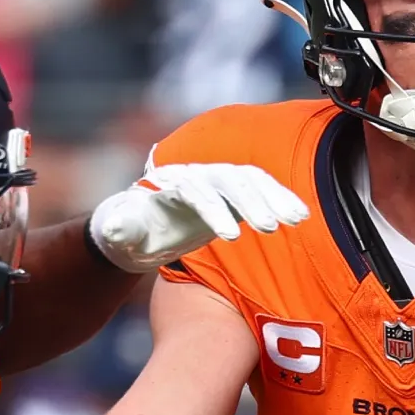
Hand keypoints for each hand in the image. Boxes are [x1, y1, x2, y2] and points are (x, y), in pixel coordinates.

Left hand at [88, 163, 308, 272]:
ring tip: (296, 220)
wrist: (143, 225)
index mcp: (170, 184)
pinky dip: (280, 199)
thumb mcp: (120, 234)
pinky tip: (300, 216)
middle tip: (270, 228)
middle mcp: (197, 176)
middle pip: (228, 181)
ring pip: (250, 180)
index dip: (213, 211)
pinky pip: (261, 189)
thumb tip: (114, 227)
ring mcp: (217, 181)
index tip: (230, 237)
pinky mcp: (232, 193)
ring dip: (274, 197)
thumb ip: (120, 229)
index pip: (195, 190)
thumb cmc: (131, 231)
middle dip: (250, 202)